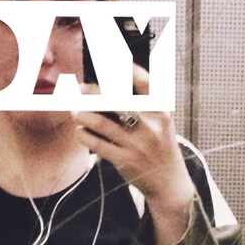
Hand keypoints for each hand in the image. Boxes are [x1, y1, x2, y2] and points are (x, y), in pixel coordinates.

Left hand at [75, 65, 194, 244]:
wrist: (169, 184)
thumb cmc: (161, 148)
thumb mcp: (162, 124)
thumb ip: (145, 106)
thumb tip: (112, 86)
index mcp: (161, 114)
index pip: (146, 85)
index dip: (128, 70)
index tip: (110, 61)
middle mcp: (150, 127)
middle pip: (117, 102)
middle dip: (94, 93)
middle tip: (81, 89)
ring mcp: (137, 145)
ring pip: (103, 124)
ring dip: (84, 115)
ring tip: (75, 111)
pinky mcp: (125, 161)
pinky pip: (99, 145)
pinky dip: (86, 136)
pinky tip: (81, 131)